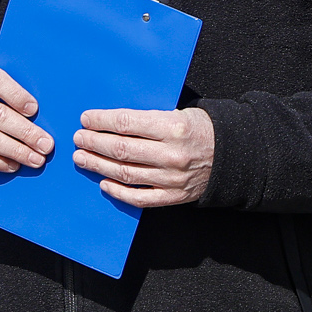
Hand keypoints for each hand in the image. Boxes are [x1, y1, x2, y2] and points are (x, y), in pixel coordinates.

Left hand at [72, 106, 214, 207]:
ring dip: (99, 165)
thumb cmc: (203, 129)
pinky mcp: (173, 196)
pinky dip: (119, 192)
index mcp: (172, 127)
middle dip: (94, 143)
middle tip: (79, 138)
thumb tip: (112, 120)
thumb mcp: (180, 113)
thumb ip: (149, 118)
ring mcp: (171, 178)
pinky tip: (103, 183)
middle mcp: (170, 154)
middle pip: (121, 149)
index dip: (102, 121)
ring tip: (82, 158)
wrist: (233, 156)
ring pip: (125, 173)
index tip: (86, 119)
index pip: (126, 123)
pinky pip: (139, 198)